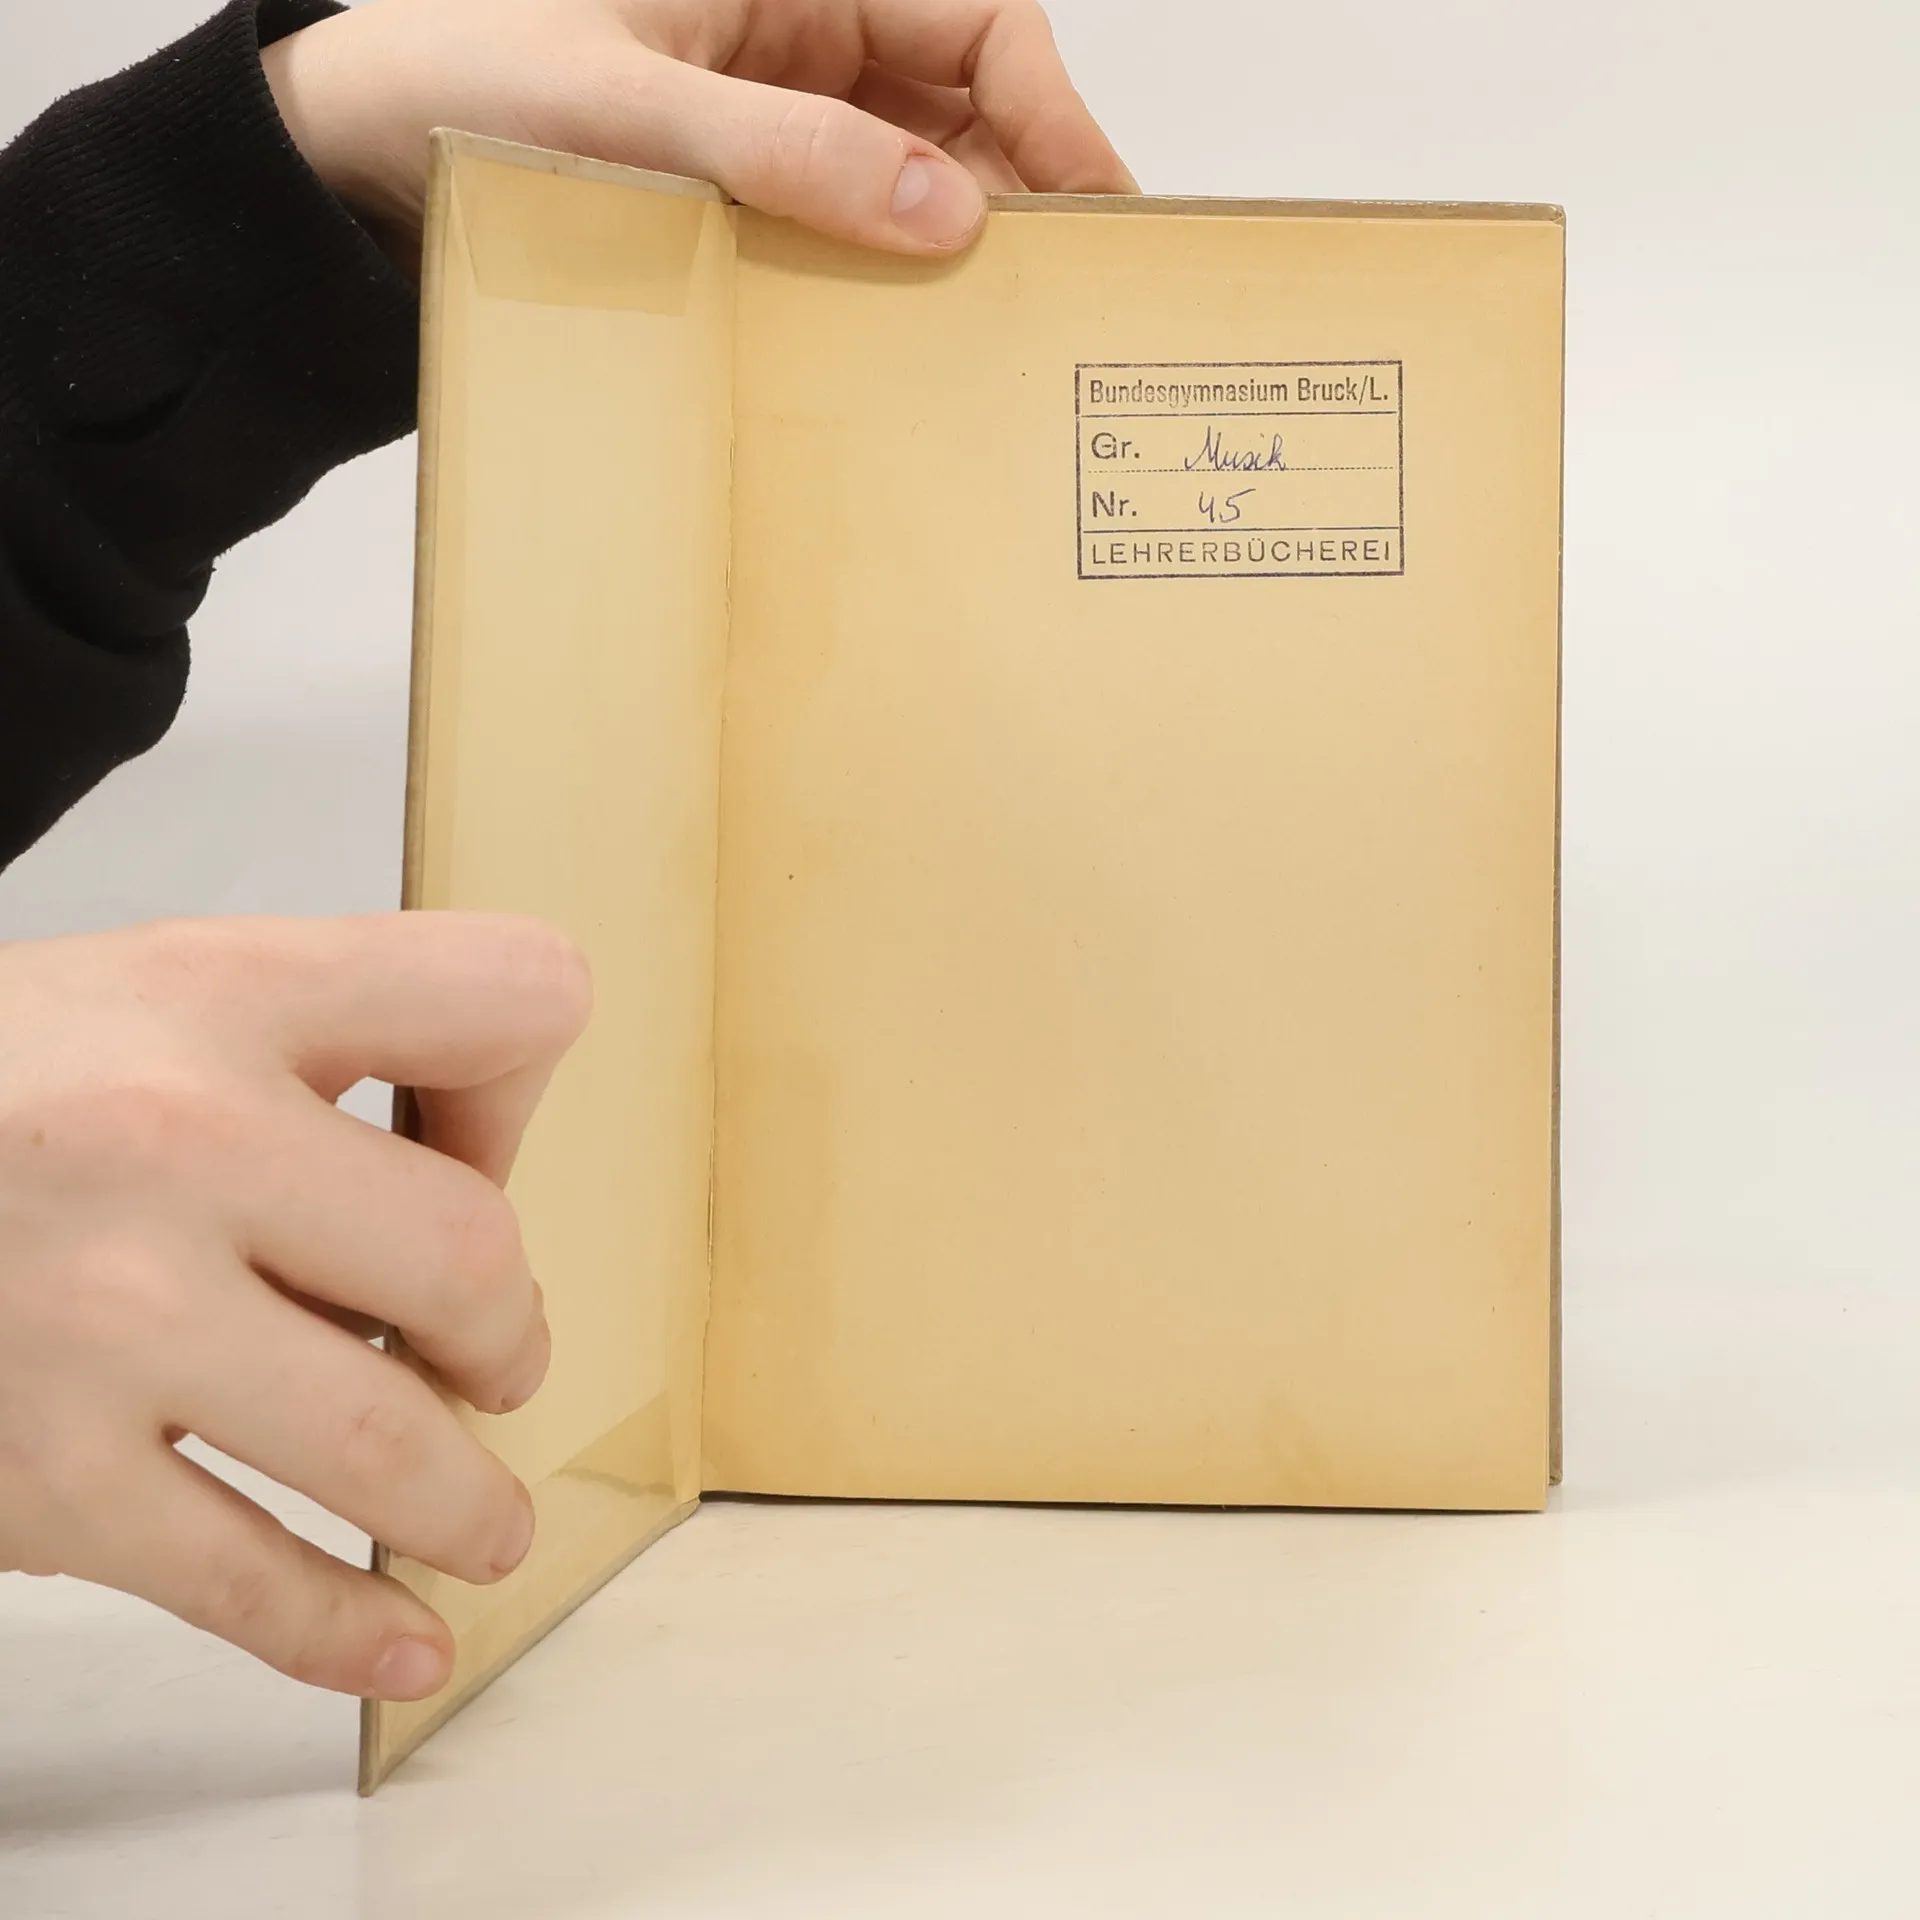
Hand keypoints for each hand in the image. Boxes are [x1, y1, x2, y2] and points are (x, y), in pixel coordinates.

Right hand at [0, 913, 589, 1698]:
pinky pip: (238, 1578)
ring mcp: (104, 1320)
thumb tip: (481, 1165)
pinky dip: (342, 1626)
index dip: (522, 1080)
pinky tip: (404, 1640)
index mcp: (221, 998)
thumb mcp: (165, 987)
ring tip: (487, 1525)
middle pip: (467, 1255)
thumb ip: (338, 1031)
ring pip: (383, 1440)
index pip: (504, 993)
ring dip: (466, 1503)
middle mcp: (170, 1144)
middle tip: (493, 1365)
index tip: (481, 1152)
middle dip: (508, 1333)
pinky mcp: (35, 1474)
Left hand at [261, 0, 1135, 256]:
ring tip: (985, 337)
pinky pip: (842, 222)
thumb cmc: (461, 78)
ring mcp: (773, 113)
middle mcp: (798, 34)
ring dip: (949, 247)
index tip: (1091, 212)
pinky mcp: (742, 184)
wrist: (350, 152)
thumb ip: (793, 154)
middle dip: (1016, 191)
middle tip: (1052, 304)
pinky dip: (876, 275)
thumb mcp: (636, 110)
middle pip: (962, 103)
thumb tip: (948, 211)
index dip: (1051, 110)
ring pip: (911, 170)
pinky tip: (893, 337)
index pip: (975, 22)